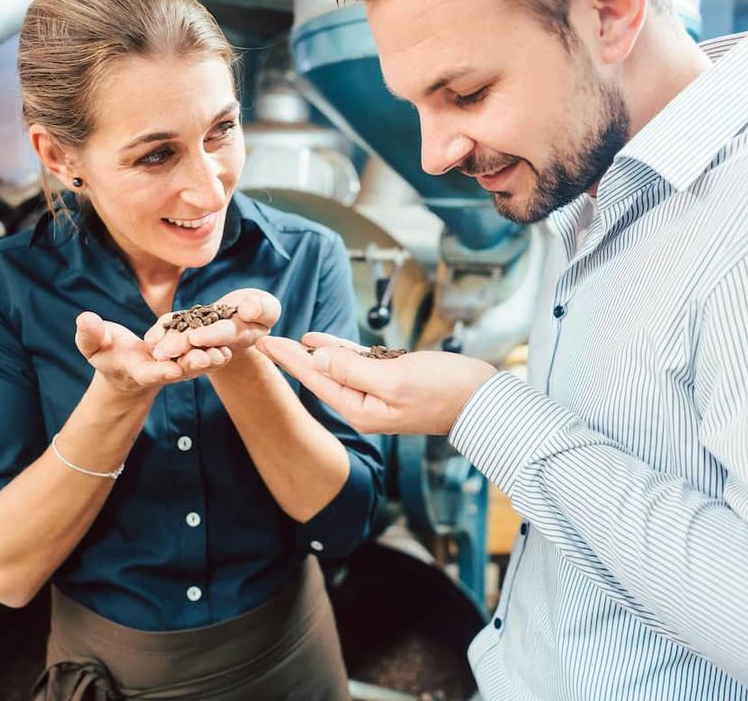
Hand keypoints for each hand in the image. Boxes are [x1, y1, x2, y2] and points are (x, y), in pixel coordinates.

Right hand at [75, 311, 231, 395]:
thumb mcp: (93, 344)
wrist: (126, 365)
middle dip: (193, 365)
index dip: (161, 370)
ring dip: (210, 360)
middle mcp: (160, 371)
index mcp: (137, 369)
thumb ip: (90, 334)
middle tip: (207, 358)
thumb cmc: (106, 353)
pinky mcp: (187, 360)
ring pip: (195, 365)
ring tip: (224, 352)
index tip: (172, 367)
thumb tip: (84, 318)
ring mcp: (176, 368)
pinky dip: (215, 352)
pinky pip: (203, 356)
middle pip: (178, 370)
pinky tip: (230, 344)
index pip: (149, 371)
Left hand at [144, 289, 280, 362]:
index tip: (196, 337)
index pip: (226, 335)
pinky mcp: (188, 330)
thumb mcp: (267, 307)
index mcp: (242, 336)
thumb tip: (248, 310)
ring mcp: (202, 338)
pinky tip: (151, 338)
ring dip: (169, 345)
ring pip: (184, 342)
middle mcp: (219, 342)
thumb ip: (262, 308)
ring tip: (154, 347)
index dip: (212, 336)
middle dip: (182, 347)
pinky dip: (163, 333)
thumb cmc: (260, 309)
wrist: (244, 314)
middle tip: (164, 351)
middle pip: (200, 344)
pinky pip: (174, 331)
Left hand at [255, 332, 497, 435]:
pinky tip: (324, 342)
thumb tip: (318, 360)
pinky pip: (358, 366)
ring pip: (337, 369)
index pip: (315, 380)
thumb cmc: (445, 390)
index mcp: (360, 409)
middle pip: (320, 376)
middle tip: (264, 339)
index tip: (264, 344)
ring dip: (314, 353)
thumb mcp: (394, 378)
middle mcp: (364, 406)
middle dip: (293, 358)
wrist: (483, 400)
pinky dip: (340, 352)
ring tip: (290, 338)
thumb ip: (353, 369)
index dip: (288, 359)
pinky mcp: (393, 382)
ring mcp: (378, 395)